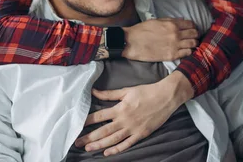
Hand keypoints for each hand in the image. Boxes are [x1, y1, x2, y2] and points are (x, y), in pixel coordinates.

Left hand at [74, 72, 193, 155]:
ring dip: (99, 145)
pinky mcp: (141, 134)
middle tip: (77, 143)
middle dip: (89, 137)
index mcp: (120, 108)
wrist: (166, 97)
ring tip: (88, 148)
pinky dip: (117, 149)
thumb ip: (109, 94)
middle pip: (103, 131)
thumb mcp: (126, 90)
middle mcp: (124, 120)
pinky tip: (107, 153)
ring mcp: (133, 129)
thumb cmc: (146, 91)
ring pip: (113, 139)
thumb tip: (94, 91)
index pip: (99, 116)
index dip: (87, 121)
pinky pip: (127, 144)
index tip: (77, 125)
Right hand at [122, 18, 198, 61]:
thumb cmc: (142, 30)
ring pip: (193, 44)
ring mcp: (175, 45)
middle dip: (195, 34)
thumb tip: (182, 20)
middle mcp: (176, 34)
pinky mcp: (172, 55)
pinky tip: (185, 51)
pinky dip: (189, 51)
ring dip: (193, 43)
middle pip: (194, 34)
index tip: (191, 29)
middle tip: (193, 37)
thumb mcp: (156, 21)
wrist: (131, 42)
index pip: (191, 24)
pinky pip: (187, 53)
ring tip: (190, 44)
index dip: (192, 26)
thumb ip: (170, 20)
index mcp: (172, 24)